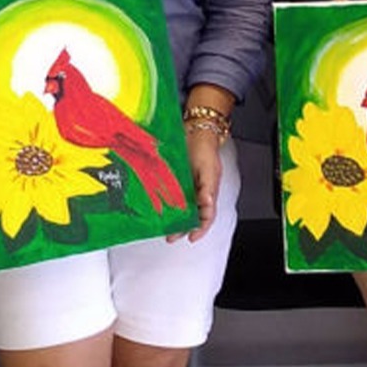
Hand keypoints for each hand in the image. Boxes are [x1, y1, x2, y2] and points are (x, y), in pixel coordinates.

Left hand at [170, 125, 223, 243]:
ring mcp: (185, 185)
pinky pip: (170, 194)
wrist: (195, 130)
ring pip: (179, 207)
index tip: (192, 237)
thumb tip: (206, 204)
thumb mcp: (209, 169)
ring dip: (172, 218)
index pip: (206, 215)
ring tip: (162, 226)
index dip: (201, 228)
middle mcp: (197, 191)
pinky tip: (157, 207)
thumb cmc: (205, 148)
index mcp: (208, 192)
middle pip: (191, 215)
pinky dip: (165, 202)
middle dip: (182, 228)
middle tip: (170, 236)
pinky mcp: (174, 179)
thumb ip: (208, 188)